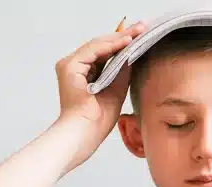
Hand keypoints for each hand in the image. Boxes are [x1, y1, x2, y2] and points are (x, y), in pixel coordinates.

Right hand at [53, 21, 144, 159]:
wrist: (85, 133)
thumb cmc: (96, 121)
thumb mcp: (116, 90)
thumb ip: (121, 71)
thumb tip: (132, 54)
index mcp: (82, 73)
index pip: (104, 53)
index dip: (122, 43)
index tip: (140, 36)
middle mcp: (73, 67)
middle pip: (101, 45)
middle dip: (123, 36)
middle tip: (142, 27)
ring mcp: (69, 65)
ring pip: (97, 45)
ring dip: (119, 37)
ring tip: (138, 31)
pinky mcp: (69, 67)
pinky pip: (93, 50)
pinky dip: (111, 45)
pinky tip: (126, 41)